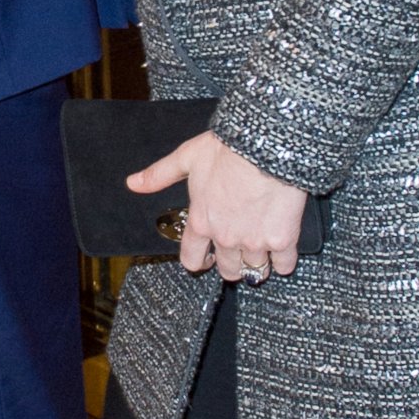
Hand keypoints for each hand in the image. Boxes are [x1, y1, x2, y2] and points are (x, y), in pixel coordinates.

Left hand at [127, 129, 307, 282]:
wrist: (265, 148)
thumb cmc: (227, 150)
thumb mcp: (186, 158)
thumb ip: (160, 175)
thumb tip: (134, 183)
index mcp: (201, 222)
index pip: (191, 258)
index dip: (197, 262)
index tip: (205, 260)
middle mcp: (226, 238)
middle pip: (227, 269)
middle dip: (230, 265)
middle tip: (237, 254)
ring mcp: (254, 242)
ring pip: (253, 271)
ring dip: (255, 266)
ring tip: (259, 254)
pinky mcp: (281, 239)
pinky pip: (284, 265)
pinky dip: (283, 262)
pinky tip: (282, 254)